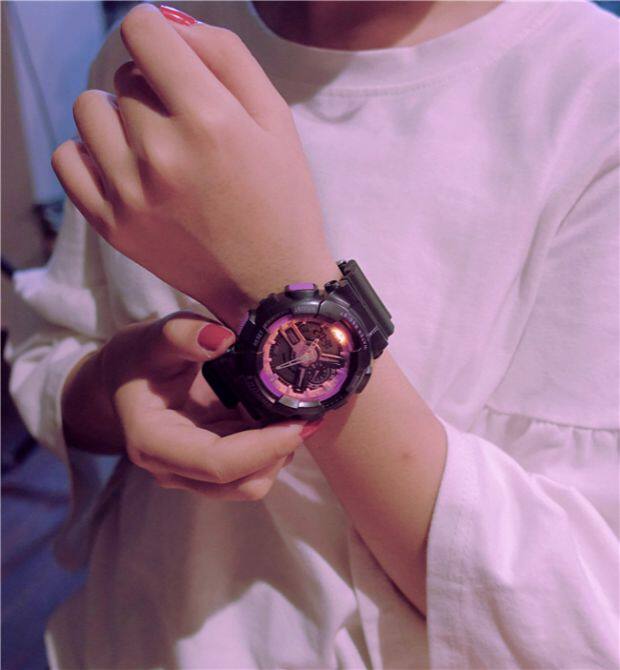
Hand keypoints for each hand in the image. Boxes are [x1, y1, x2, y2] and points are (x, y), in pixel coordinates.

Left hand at [51, 3, 337, 328]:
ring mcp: (131, 193)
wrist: (270, 284)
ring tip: (153, 145)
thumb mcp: (275, 119)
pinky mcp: (113, 225)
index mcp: (209, 120)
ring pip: (89, 111)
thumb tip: (166, 20)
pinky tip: (123, 165)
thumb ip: (224, 55)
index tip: (171, 55)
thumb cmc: (283, 200)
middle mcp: (162, 154)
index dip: (158, 33)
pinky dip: (89, 152)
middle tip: (186, 125)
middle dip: (153, 87)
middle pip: (124, 76)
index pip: (143, 29)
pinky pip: (68, 160)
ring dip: (118, 116)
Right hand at [62, 312, 320, 499]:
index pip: (217, 463)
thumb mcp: (154, 337)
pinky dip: (273, 447)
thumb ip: (183, 335)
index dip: (265, 447)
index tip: (301, 421)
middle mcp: (173, 469)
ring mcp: (192, 472)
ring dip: (280, 452)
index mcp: (154, 442)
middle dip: (280, 452)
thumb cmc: (139, 358)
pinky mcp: (211, 466)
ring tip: (298, 412)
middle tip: (310, 414)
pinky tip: (282, 414)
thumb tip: (223, 338)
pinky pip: (251, 468)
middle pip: (240, 482)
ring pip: (250, 482)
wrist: (127, 377)